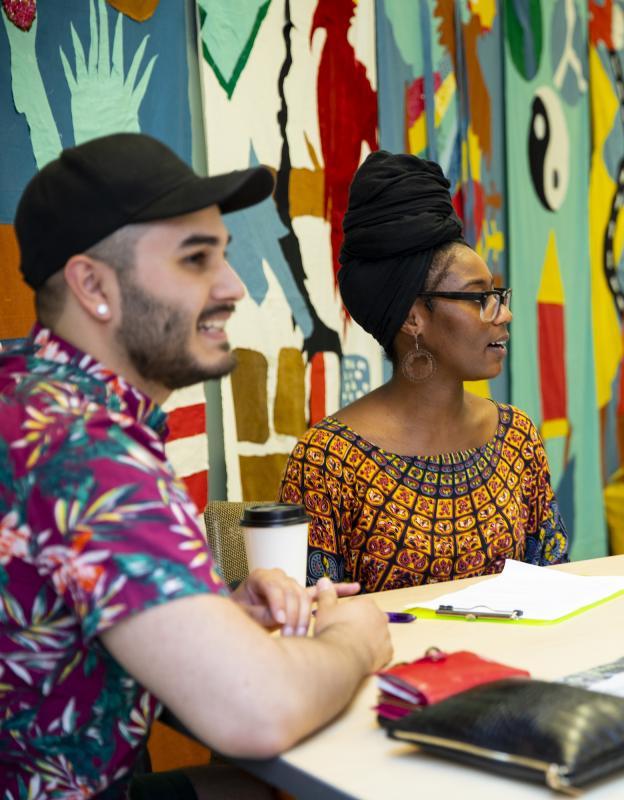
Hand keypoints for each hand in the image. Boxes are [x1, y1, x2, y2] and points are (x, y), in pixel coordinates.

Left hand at [231, 569, 360, 635]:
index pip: (274, 585)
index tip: (279, 621)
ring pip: (306, 596)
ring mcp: (291, 585)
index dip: (278, 602)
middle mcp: (278, 577)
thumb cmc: (241, 615)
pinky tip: (354, 588)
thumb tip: (278, 616)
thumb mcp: (244, 616)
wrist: (243, 618)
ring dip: (305, 617)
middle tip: (288, 637)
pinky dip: (337, 590)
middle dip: (292, 615)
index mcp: (261, 577)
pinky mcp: (302, 595)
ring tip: (301, 635)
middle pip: (292, 591)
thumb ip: (260, 613)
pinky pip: (321, 593)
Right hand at [313, 577, 392, 672]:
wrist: (340, 656)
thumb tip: (324, 581)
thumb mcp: (325, 608)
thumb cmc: (333, 630)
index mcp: (367, 604)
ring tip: (353, 647)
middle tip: (346, 634)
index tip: (341, 620)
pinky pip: (382, 651)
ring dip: (368, 639)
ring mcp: (386, 635)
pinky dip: (374, 654)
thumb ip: (326, 594)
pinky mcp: (388, 652)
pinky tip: (362, 656)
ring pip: (377, 635)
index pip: (361, 605)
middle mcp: (380, 617)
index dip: (350, 613)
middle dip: (361, 625)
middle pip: (371, 619)